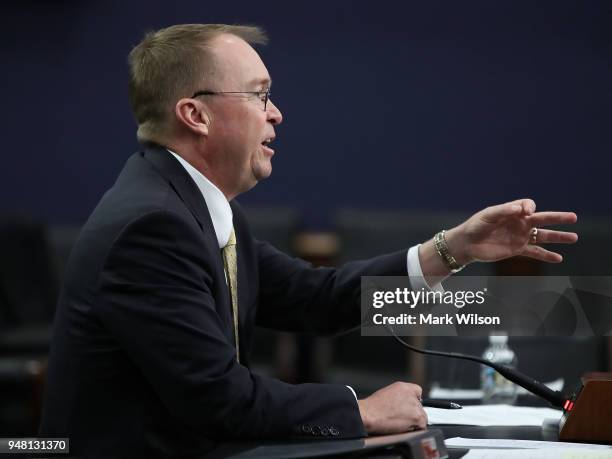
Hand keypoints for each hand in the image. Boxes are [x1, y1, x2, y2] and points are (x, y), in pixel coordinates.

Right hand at [357, 382, 426, 434]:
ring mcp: (415, 405)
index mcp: (403, 387)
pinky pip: (422, 426)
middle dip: (412, 414)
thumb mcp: (387, 393)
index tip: (409, 408)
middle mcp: (411, 394)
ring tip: (400, 423)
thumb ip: (399, 396)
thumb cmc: (373, 407)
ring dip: (414, 422)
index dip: (414, 401)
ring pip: (422, 417)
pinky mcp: (417, 416)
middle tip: (401, 418)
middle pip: (420, 407)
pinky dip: (415, 429)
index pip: (418, 392)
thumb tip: (403, 404)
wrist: (369, 414)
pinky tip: (402, 427)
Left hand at [447, 198, 577, 264]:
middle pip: (542, 219)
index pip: (529, 205)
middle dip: (558, 218)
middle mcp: (519, 223)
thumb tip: (520, 209)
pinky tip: (558, 258)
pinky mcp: (517, 250)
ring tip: (574, 237)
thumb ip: (504, 211)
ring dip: (558, 237)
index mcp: (512, 212)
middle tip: (573, 217)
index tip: (526, 212)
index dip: (530, 207)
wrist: (467, 244)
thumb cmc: (476, 226)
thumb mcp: (488, 215)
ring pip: (543, 236)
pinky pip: (535, 252)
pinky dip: (546, 255)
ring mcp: (519, 237)